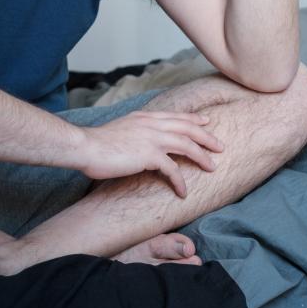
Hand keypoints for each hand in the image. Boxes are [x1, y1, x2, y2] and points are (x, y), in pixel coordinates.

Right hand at [75, 110, 223, 196]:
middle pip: (188, 128)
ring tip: (212, 168)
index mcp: (145, 117)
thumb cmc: (98, 143)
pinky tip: (184, 192)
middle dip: (206, 136)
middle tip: (220, 146)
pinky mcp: (149, 155)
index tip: (206, 122)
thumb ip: (136, 131)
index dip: (193, 119)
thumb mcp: (121, 128)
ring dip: (202, 156)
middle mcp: (152, 124)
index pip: (176, 116)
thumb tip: (143, 140)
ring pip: (187, 145)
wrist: (86, 147)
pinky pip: (172, 169)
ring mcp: (152, 138)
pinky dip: (180, 181)